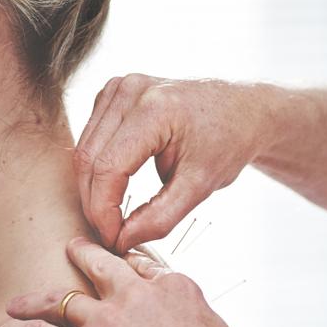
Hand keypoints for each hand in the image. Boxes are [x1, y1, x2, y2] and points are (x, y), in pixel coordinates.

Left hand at [0, 237, 301, 326]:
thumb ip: (191, 315)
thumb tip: (186, 317)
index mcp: (171, 287)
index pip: (142, 266)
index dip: (128, 265)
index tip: (119, 265)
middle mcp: (135, 296)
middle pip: (99, 265)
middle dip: (81, 254)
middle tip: (69, 247)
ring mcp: (107, 322)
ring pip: (59, 299)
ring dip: (34, 300)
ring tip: (17, 303)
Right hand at [74, 74, 274, 252]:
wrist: (242, 110)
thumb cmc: (227, 143)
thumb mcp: (200, 187)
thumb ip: (159, 217)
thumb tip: (120, 240)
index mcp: (155, 109)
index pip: (109, 168)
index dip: (104, 211)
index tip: (113, 239)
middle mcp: (131, 90)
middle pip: (89, 158)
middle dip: (95, 204)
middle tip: (111, 234)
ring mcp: (120, 86)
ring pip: (84, 149)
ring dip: (93, 188)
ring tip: (113, 217)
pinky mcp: (114, 90)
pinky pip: (91, 137)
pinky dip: (97, 168)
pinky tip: (114, 188)